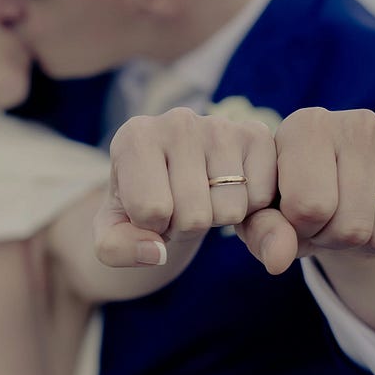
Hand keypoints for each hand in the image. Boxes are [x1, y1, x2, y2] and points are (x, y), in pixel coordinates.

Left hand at [94, 108, 276, 267]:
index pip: (150, 209)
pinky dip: (248, 209)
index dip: (150, 227)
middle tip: (178, 206)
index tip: (148, 209)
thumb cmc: (139, 205)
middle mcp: (177, 121)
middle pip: (193, 215)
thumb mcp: (112, 233)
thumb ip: (116, 249)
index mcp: (134, 137)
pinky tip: (228, 189)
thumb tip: (157, 253)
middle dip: (184, 227)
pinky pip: (262, 198)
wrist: (174, 181)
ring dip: (216, 219)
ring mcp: (220, 124)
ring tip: (200, 196)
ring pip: (229, 210)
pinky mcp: (255, 133)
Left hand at [237, 108, 374, 274]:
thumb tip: (277, 259)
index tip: (297, 217)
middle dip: (334, 239)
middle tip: (327, 222)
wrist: (338, 190)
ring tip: (351, 221)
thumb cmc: (291, 200)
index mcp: (306, 126)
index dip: (301, 229)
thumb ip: (262, 233)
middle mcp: (356, 123)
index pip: (310, 206)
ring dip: (366, 245)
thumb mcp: (264, 215)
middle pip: (351, 225)